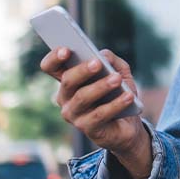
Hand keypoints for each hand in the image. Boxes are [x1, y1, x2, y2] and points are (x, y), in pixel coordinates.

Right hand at [40, 48, 152, 178]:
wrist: (128, 125)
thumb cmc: (118, 93)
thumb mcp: (119, 72)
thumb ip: (111, 60)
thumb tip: (103, 56)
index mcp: (69, 80)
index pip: (51, 67)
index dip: (54, 57)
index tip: (66, 50)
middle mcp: (65, 97)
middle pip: (67, 81)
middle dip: (82, 71)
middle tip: (97, 63)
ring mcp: (74, 115)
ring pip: (82, 97)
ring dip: (101, 87)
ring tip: (117, 79)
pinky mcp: (87, 128)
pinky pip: (99, 115)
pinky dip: (115, 104)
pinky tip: (128, 96)